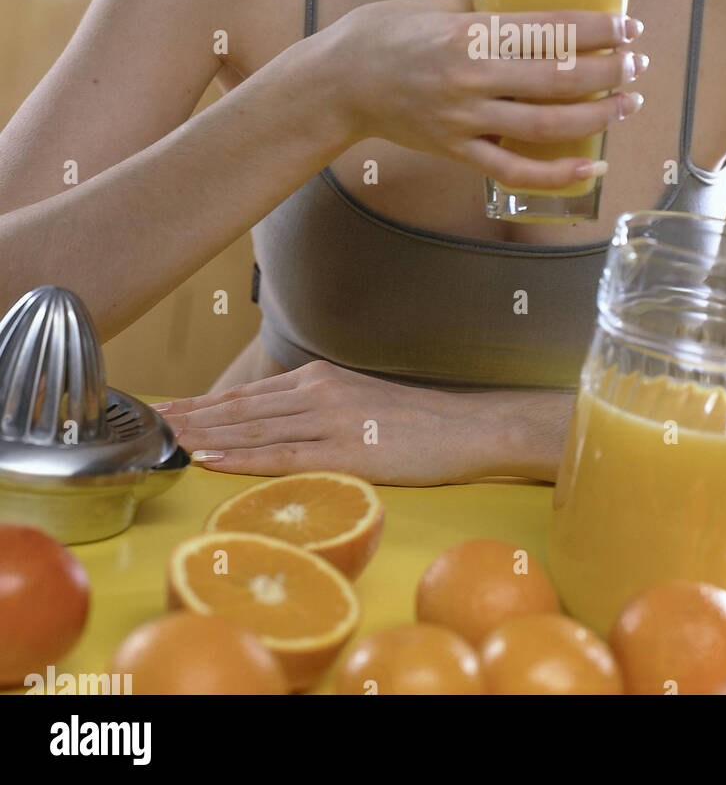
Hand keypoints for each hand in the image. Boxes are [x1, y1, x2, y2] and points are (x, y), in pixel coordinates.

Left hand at [153, 360, 495, 484]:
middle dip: (190, 417)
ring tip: (166, 442)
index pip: (247, 394)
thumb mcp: (357, 401)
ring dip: (204, 436)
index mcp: (319, 378)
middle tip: (149, 425)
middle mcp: (318, 391)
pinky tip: (211, 460)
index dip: (201, 403)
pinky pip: (281, 456)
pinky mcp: (345, 451)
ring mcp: (331, 420)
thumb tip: (271, 424)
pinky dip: (240, 458)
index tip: (165, 410)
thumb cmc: (413, 422)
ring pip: (252, 429)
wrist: (464, 428)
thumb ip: (314, 408)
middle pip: (240, 407)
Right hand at [314, 0, 647, 191]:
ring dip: (596, 116)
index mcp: (468, 32)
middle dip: (608, 70)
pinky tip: (591, 166)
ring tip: (628, 103)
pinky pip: (513, 170)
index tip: (628, 26)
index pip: (549, 29)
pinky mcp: (455, 151)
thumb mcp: (438, 3)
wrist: (338, 83)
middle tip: (637, 63)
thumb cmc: (386, 32)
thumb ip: (488, 8)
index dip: (597, 28)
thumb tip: (537, 11)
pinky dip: (556, 174)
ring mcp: (463, 119)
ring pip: (545, 125)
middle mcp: (470, 77)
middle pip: (557, 77)